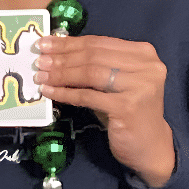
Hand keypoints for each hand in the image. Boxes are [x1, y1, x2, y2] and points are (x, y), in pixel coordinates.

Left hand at [34, 34, 174, 186]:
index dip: (69, 42)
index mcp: (144, 53)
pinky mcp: (128, 107)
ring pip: (90, 73)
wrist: (150, 145)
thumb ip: (93, 64)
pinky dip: (65, 93)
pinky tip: (49, 92)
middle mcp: (147, 66)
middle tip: (39, 60)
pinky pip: (87, 96)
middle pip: (93, 56)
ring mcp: (140, 86)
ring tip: (40, 75)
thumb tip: (55, 52)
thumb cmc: (126, 109)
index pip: (99, 42)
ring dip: (61, 74)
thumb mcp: (113, 81)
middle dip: (62, 58)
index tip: (45, 43)